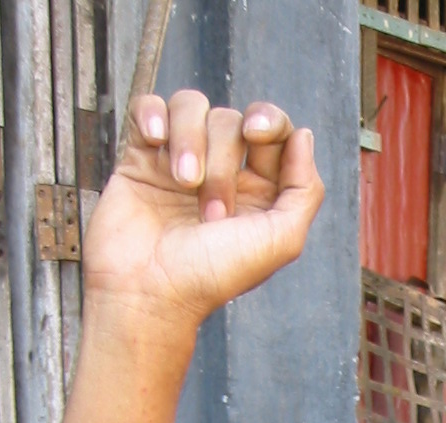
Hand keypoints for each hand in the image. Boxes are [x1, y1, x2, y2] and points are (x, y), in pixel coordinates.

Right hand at [81, 90, 324, 338]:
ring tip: (182, 183)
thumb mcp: (280, 242)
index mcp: (259, 193)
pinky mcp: (141, 158)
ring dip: (189, 141)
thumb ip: (304, 191)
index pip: (273, 131)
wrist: (148, 292)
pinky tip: (155, 141)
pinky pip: (148, 108)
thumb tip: (303, 136)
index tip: (256, 134)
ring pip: (192, 108)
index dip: (269, 121)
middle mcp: (221, 174)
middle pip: (231, 121)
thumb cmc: (212, 276)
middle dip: (223, 159)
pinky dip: (153, 116)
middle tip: (212, 211)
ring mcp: (179, 163)